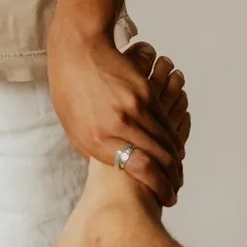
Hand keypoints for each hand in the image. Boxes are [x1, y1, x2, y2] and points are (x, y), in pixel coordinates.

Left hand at [47, 30, 182, 203]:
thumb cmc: (69, 91)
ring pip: (167, 141)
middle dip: (171, 179)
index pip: (140, 169)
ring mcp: (135, 107)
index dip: (158, 186)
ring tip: (177, 175)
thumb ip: (95, 152)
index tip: (165, 196)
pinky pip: (166, 121)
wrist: (78, 50)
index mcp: (98, 139)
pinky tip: (174, 150)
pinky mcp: (146, 92)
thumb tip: (115, 171)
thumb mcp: (73, 129)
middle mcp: (119, 124)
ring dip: (176, 161)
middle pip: (159, 158)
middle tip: (175, 191)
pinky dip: (173, 139)